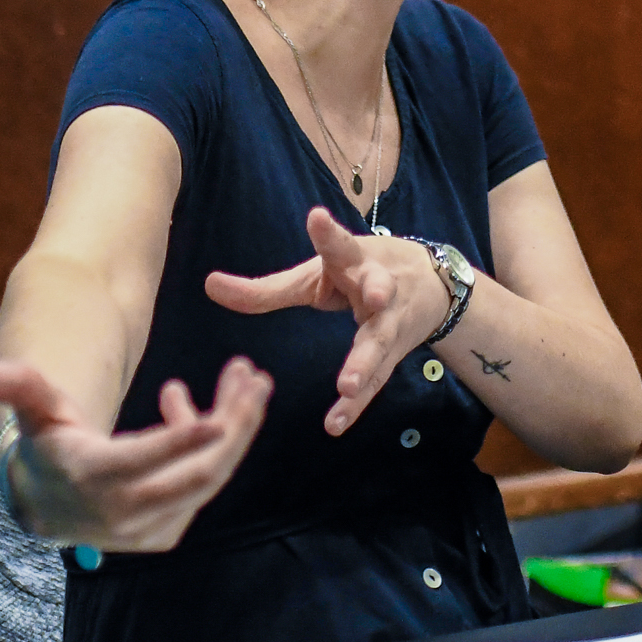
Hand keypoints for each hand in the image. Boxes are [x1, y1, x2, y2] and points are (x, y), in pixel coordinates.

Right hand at [0, 354, 271, 552]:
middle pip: (196, 472)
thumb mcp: (34, 412)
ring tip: (247, 380)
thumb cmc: (46, 444)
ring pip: (209, 479)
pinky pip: (201, 489)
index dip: (182, 440)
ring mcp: (149, 528)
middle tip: (253, 378)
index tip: (219, 417)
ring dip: (235, 428)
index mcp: (93, 478)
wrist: (48, 504)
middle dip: (233, 424)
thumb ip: (19, 388)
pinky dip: (214, 450)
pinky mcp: (165, 533)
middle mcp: (124, 512)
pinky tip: (210, 411)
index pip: (143, 461)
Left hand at [209, 208, 458, 435]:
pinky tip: (335, 424)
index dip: (329, 233)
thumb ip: (267, 289)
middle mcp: (382, 288)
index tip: (317, 218)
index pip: (341, 245)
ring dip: (365, 363)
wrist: (433, 288)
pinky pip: (375, 383)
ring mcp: (391, 324)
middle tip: (375, 294)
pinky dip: (356, 405)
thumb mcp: (318, 274)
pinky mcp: (392, 355)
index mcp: (357, 260)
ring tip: (346, 385)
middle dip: (377, 291)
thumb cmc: (360, 274)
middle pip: (379, 291)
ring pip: (380, 343)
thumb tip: (209, 285)